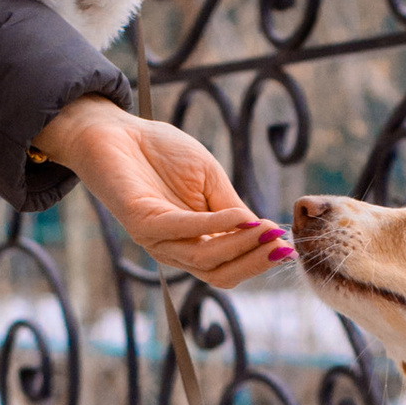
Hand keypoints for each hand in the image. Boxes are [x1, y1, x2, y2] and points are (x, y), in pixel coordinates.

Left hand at [34, 99, 291, 288]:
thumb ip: (232, 209)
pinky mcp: (141, 222)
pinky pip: (183, 230)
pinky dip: (215, 225)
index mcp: (194, 241)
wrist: (117, 130)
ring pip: (204, 259)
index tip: (289, 247)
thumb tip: (266, 232)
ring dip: (239, 246)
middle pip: (219, 274)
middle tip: (281, 245)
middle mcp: (175, 248)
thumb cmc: (162, 154)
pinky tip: (240, 216)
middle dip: (254, 262)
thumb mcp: (210, 180)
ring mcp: (156, 239)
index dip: (260, 260)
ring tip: (266, 229)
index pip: (230, 266)